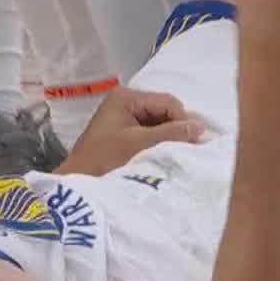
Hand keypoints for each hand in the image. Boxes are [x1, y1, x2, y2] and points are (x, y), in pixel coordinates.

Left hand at [56, 87, 208, 175]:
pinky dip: (161, 143)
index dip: (183, 120)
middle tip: (191, 150)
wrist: (77, 183)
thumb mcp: (139, 144)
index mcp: (126, 97)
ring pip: (160, 123)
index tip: (195, 143)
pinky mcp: (125, 132)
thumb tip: (202, 126)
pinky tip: (167, 155)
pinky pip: (152, 133)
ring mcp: (125, 117)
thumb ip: (170, 133)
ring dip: (170, 138)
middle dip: (177, 129)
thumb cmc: (104, 160)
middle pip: (164, 111)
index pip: (167, 102)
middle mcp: (126, 101)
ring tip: (181, 154)